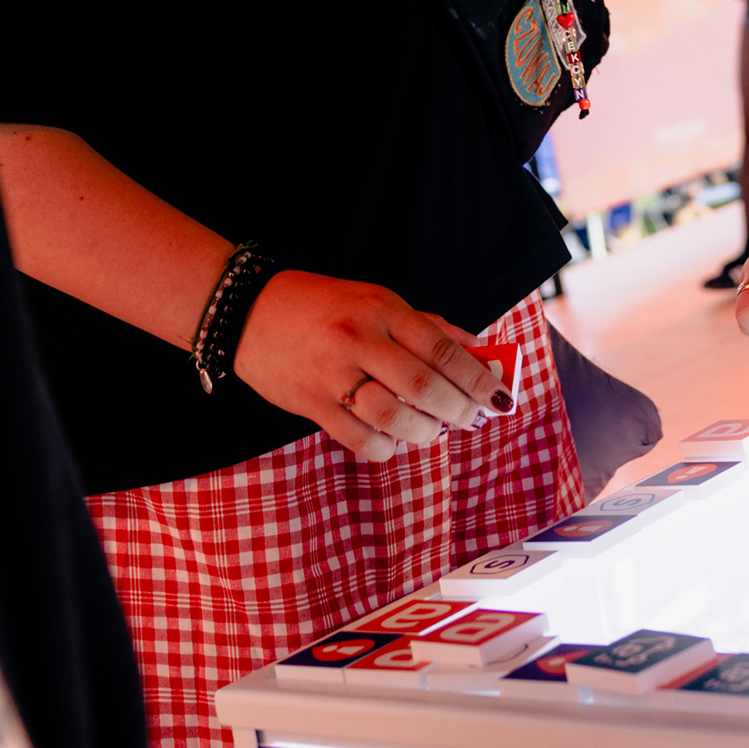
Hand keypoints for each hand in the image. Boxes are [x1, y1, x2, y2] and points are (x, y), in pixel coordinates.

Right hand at [234, 273, 509, 459]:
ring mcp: (333, 374)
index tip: (500, 396)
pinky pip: (360, 438)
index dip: (477, 378)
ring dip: (425, 432)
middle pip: (424, 386)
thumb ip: (427, 325)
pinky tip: (393, 438)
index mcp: (381, 308)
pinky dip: (387, 446)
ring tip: (433, 430)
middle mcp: (359, 339)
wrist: (248, 312)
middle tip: (472, 419)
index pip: (441, 348)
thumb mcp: (377, 300)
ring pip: (395, 417)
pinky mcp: (311, 404)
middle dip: (459, 410)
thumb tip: (476, 351)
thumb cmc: (321, 305)